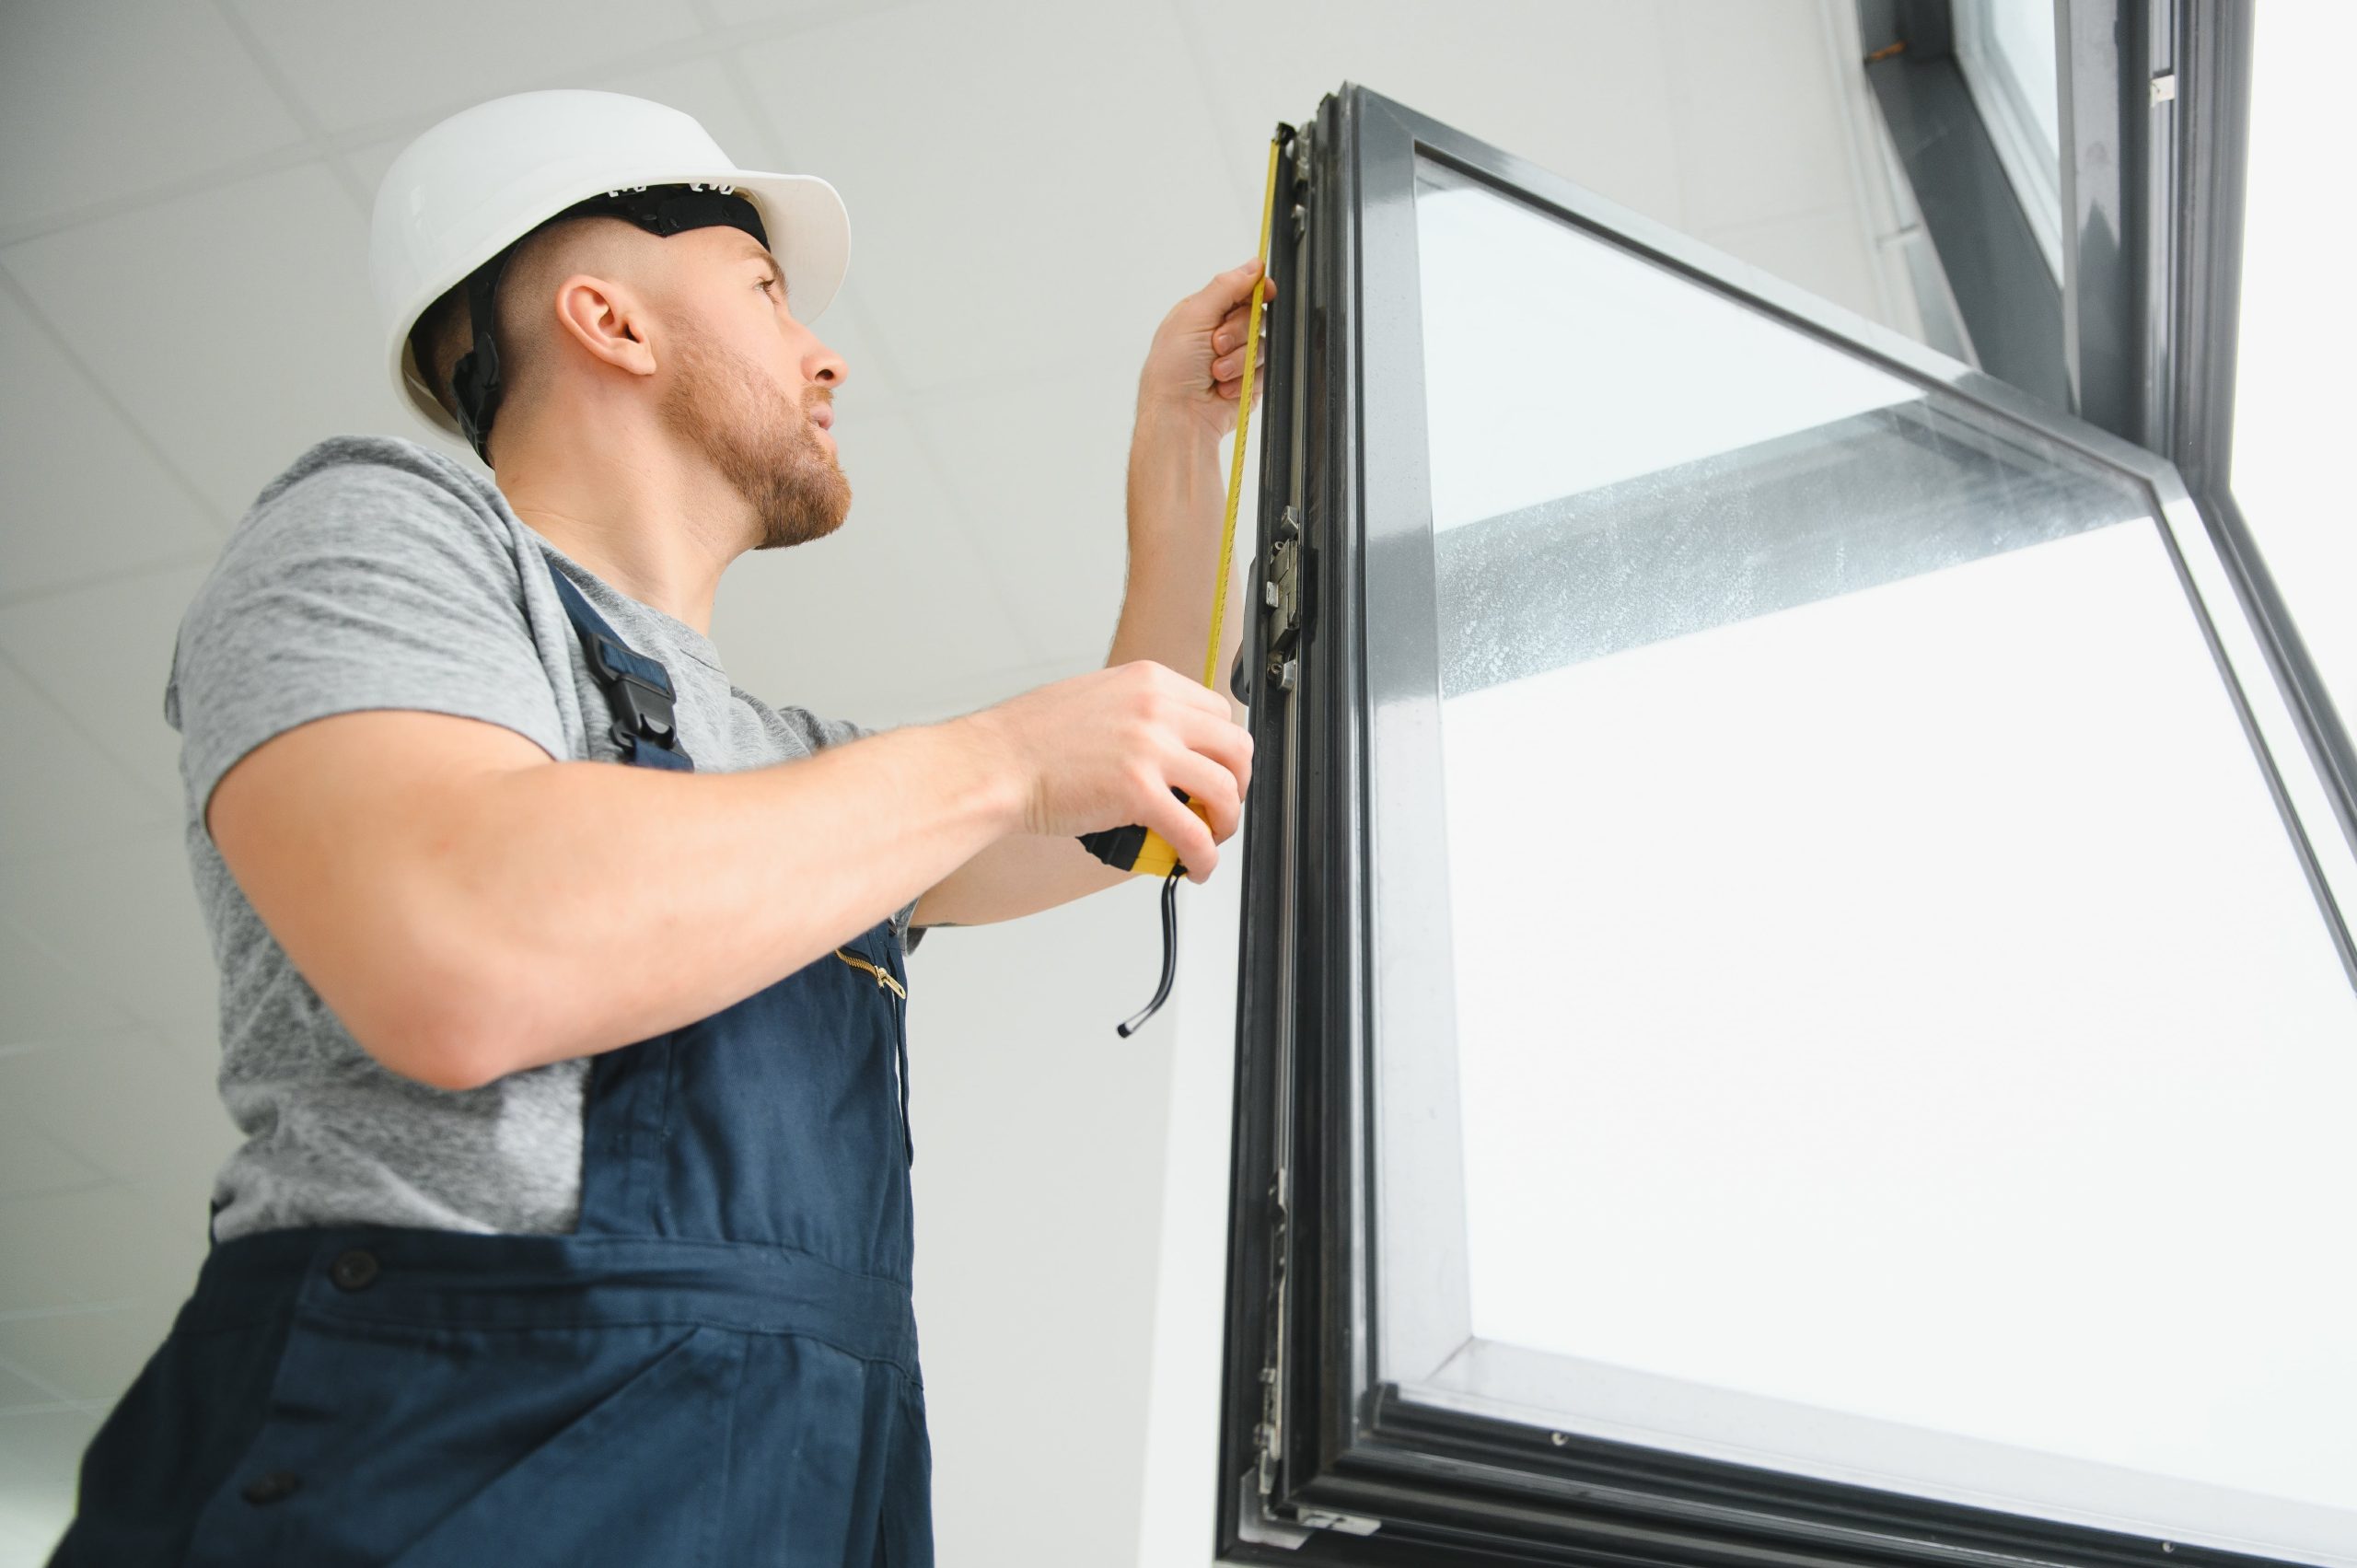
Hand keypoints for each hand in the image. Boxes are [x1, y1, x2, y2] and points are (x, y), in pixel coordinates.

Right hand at [959, 661, 1253, 881]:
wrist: (993, 765)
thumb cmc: (1027, 740)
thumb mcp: (1094, 699)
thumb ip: (1136, 714)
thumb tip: (1164, 745)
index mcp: (1148, 681)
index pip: (1218, 712)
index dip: (1223, 750)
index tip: (1215, 771)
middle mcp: (1157, 708)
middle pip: (1236, 747)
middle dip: (1238, 784)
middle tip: (1221, 807)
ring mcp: (1151, 748)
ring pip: (1226, 790)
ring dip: (1226, 822)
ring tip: (1208, 840)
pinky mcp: (1140, 792)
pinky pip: (1195, 833)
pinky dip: (1205, 857)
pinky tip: (1194, 866)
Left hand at [1134, 257, 1278, 440]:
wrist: (1180, 416)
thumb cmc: (1172, 371)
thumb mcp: (1193, 315)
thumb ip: (1225, 286)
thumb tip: (1253, 265)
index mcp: (1204, 312)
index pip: (1241, 290)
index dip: (1256, 290)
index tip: (1264, 292)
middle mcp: (1221, 333)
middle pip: (1255, 315)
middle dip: (1238, 331)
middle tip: (1216, 344)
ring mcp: (1236, 359)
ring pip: (1262, 344)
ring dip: (1238, 360)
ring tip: (1216, 372)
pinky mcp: (1248, 382)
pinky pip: (1265, 371)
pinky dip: (1244, 380)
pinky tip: (1223, 388)